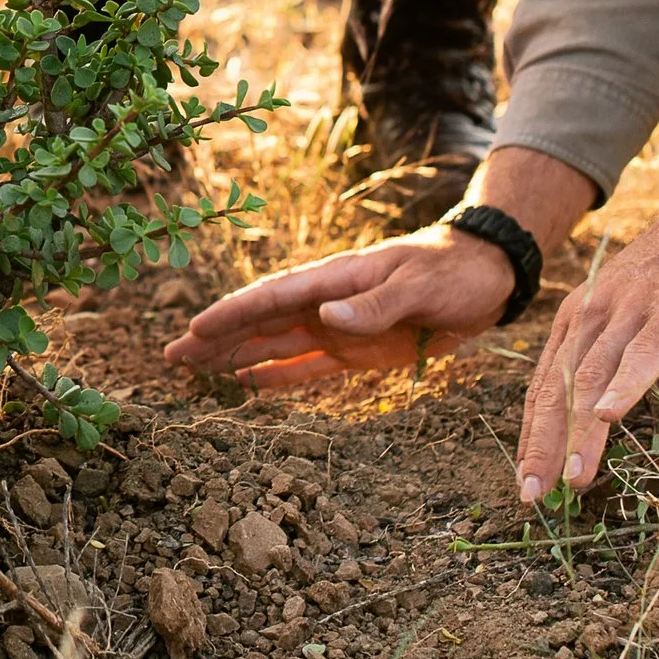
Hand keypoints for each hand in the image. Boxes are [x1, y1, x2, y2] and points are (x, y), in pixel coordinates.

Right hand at [165, 226, 515, 385]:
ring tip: (192, 370)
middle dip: (215, 338)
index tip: (195, 329)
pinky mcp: (357, 353)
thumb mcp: (418, 286)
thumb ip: (373, 305)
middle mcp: (325, 304)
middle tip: (171, 356)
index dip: (232, 313)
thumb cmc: (451, 273)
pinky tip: (245, 385)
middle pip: (259, 323)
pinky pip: (307, 367)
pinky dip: (275, 377)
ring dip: (234, 358)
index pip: (272, 297)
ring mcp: (337, 329)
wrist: (487, 279)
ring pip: (273, 346)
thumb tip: (325, 317)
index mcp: (334, 280)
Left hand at [514, 186, 658, 502]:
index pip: (543, 385)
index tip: (523, 478)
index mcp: (577, 318)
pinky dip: (624, 386)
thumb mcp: (626, 311)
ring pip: (593, 379)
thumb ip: (606, 351)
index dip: (530, 434)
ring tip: (570, 478)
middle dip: (541, 445)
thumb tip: (591, 408)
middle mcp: (592, 314)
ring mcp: (629, 312)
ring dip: (579, 433)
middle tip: (531, 494)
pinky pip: (642, 355)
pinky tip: (609, 417)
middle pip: (557, 388)